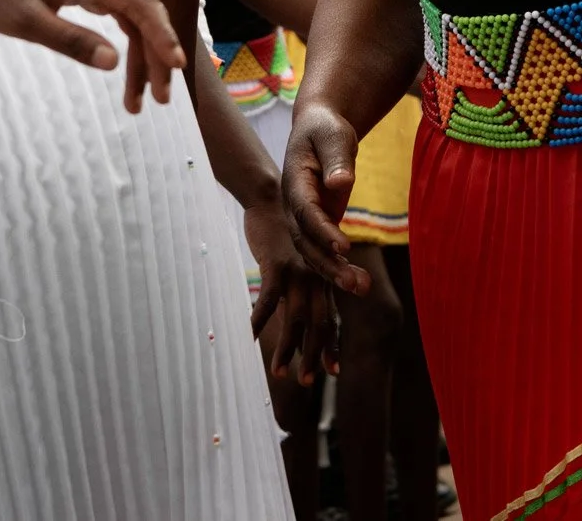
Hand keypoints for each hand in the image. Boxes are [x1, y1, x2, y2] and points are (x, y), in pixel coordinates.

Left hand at [0, 0, 188, 108]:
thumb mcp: (25, 21)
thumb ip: (70, 41)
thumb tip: (114, 63)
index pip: (140, 3)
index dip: (162, 35)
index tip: (175, 67)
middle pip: (144, 13)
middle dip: (156, 56)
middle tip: (159, 99)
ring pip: (134, 17)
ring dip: (143, 55)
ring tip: (140, 99)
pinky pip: (120, 15)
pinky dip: (128, 43)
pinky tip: (127, 71)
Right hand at [245, 198, 339, 384]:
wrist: (271, 199)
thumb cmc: (283, 233)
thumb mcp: (298, 263)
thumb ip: (302, 291)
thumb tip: (297, 320)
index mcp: (321, 278)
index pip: (330, 317)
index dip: (332, 345)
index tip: (333, 371)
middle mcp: (315, 277)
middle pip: (318, 323)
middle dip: (314, 354)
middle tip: (307, 381)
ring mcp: (297, 271)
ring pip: (295, 318)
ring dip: (287, 347)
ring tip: (278, 372)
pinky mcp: (277, 265)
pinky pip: (268, 300)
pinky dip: (258, 321)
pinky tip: (248, 338)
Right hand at [280, 104, 371, 296]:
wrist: (319, 129)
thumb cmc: (325, 128)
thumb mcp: (333, 136)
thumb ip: (336, 159)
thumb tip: (340, 183)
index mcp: (294, 183)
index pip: (306, 212)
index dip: (322, 230)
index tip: (344, 246)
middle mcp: (295, 206)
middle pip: (306, 241)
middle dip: (327, 263)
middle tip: (353, 283)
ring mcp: (305, 217)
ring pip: (314, 251)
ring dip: (335, 271)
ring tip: (361, 288)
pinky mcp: (319, 223)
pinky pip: (326, 249)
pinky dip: (340, 265)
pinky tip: (359, 282)